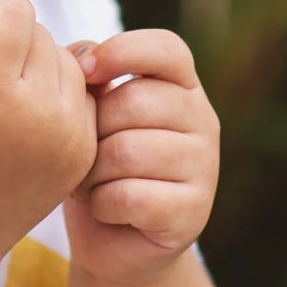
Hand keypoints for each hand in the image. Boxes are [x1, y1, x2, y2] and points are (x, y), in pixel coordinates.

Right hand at [0, 0, 96, 275]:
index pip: (14, 8)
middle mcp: (40, 113)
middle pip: (38, 30)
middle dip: (7, 38)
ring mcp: (69, 135)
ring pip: (64, 56)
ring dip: (34, 62)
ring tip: (0, 95)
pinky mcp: (83, 151)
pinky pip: (81, 91)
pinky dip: (55, 91)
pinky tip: (23, 114)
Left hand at [60, 30, 219, 286]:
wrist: (112, 238)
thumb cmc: (96, 161)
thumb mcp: (90, 110)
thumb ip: (90, 75)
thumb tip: (80, 54)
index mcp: (181, 86)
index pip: (166, 48)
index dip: (122, 51)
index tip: (85, 70)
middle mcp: (203, 121)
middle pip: (133, 101)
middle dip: (91, 128)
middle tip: (83, 152)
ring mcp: (205, 168)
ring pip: (126, 151)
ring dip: (92, 171)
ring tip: (91, 182)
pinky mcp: (194, 213)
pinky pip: (129, 196)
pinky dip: (102, 204)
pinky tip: (106, 209)